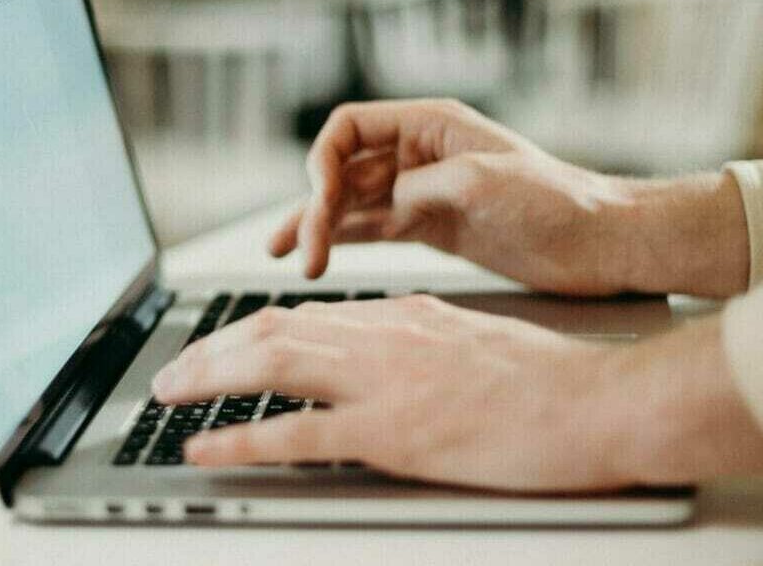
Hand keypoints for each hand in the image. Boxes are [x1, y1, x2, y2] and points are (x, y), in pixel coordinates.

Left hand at [153, 295, 622, 491]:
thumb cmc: (543, 378)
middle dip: (210, 350)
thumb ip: (412, 338)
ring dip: (208, 377)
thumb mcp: (465, 336)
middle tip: (171, 372)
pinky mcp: (392, 432)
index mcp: (397, 314)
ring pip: (270, 365)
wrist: (594, 401)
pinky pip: (297, 434)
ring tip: (167, 393)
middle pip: (270, 330)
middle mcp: (379, 336)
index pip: (302, 314)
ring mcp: (381, 382)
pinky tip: (206, 446)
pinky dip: (242, 438)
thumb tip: (371, 347)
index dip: (246, 330)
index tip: (217, 345)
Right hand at [272, 99, 749, 297]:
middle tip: (304, 251)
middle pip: (343, 170)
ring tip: (289, 257)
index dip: (323, 159)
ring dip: (319, 227)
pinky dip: (342, 241)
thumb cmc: (557, 200)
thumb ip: (421, 186)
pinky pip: (372, 229)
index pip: (349, 127)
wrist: (600, 243)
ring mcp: (420, 192)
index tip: (319, 197)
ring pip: (351, 203)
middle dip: (316, 206)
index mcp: (429, 125)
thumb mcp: (484, 181)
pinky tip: (317, 255)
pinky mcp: (428, 227)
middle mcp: (417, 154)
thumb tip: (380, 205)